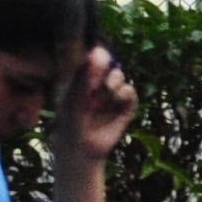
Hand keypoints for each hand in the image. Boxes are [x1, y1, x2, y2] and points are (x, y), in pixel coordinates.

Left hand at [53, 47, 137, 170]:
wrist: (81, 148)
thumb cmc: (71, 122)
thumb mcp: (75, 97)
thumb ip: (85, 77)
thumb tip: (95, 53)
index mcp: (83, 78)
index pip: (92, 58)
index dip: (97, 56)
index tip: (97, 55)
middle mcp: (98, 84)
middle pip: (108, 64)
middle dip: (105, 68)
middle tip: (98, 78)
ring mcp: (111, 95)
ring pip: (119, 76)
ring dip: (113, 81)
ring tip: (105, 93)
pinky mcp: (125, 107)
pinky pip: (130, 91)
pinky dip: (124, 93)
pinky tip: (117, 99)